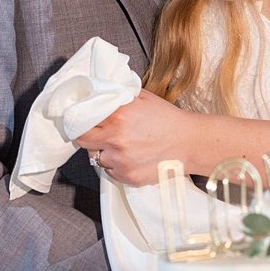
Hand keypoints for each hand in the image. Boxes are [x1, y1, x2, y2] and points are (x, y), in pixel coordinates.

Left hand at [78, 90, 199, 186]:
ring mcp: (121, 161)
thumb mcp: (141, 98)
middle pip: (83, 141)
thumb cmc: (167, 119)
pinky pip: (111, 172)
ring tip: (121, 146)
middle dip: (87, 137)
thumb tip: (97, 93)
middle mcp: (116, 140)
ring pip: (97, 158)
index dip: (79, 120)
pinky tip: (131, 156)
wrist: (190, 143)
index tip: (81, 120)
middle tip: (97, 133)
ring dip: (104, 152)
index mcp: (117, 117)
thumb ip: (117, 96)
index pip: (81, 121)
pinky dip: (116, 165)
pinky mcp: (128, 177)